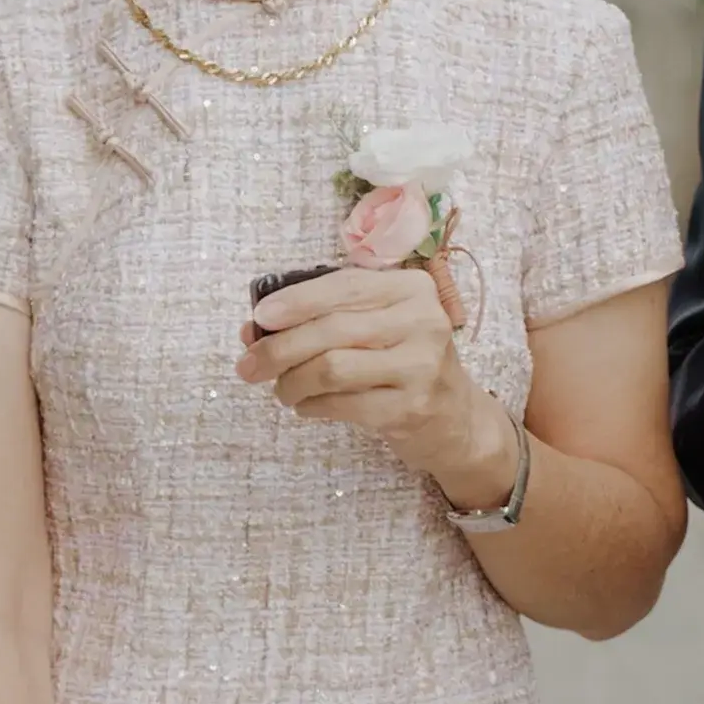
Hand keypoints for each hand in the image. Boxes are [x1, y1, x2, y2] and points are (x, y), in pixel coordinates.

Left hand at [240, 268, 514, 506]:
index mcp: (411, 289)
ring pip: (332, 368)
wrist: (456, 418)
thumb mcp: (375, 327)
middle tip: (248, 367)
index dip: (295, 300)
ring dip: (292, 381)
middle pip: (332, 329)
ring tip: (282, 390)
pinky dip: (312, 406)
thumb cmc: (403, 362)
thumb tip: (254, 330)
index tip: (258, 316)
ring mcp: (421, 365)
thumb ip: (322, 320)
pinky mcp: (411, 408)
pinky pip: (342, 404)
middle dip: (279, 348)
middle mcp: (422, 320)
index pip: (344, 286)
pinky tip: (307, 406)